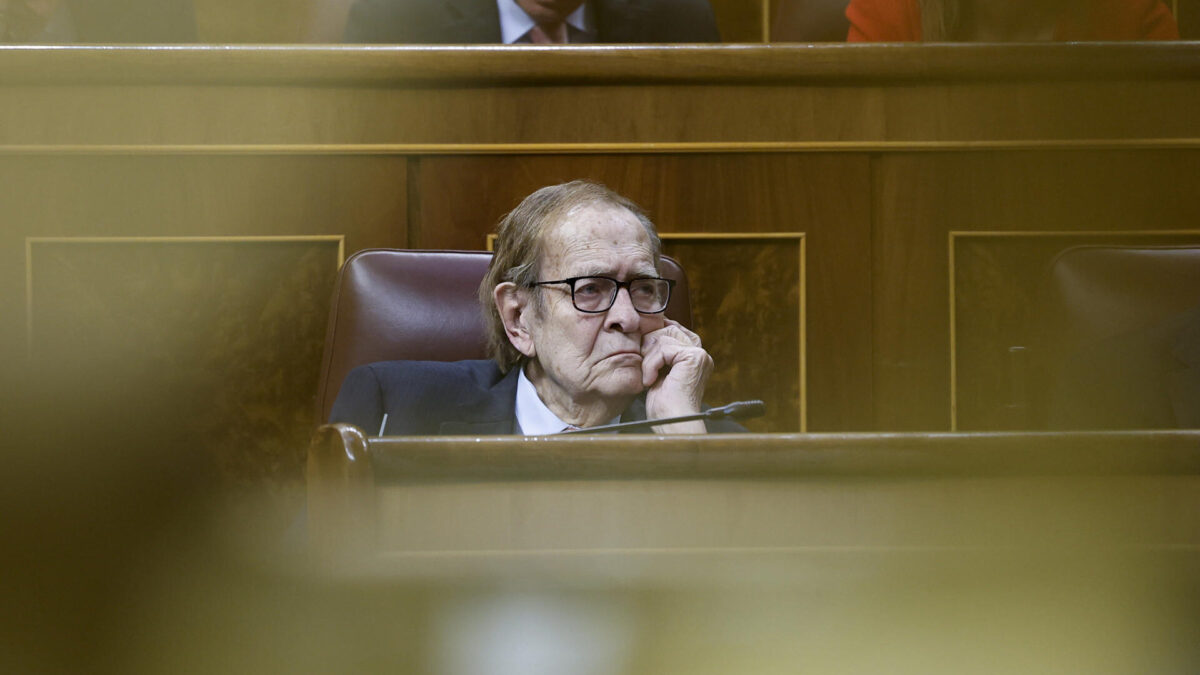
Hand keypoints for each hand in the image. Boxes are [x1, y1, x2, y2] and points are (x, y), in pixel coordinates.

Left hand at [640, 319, 712, 433]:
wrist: (672, 424)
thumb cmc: (664, 406)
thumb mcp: (658, 373)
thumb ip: (658, 354)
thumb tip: (646, 334)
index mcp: (695, 358)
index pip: (673, 330)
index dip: (655, 336)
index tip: (642, 351)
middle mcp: (701, 355)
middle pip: (669, 330)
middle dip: (650, 346)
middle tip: (644, 368)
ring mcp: (699, 355)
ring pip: (663, 339)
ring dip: (648, 359)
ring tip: (648, 379)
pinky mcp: (694, 358)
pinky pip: (663, 349)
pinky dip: (651, 364)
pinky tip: (651, 381)